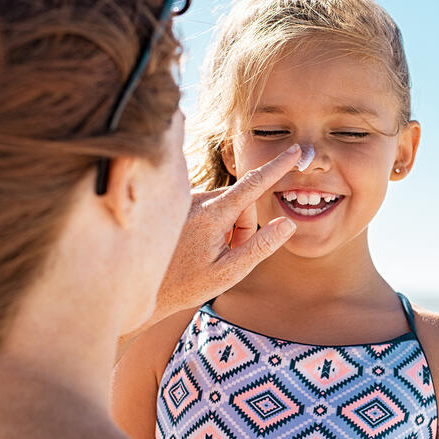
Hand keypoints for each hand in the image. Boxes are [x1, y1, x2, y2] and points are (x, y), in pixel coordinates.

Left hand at [146, 144, 301, 327]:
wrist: (143, 287)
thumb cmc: (187, 284)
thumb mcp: (230, 272)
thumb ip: (261, 246)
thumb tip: (288, 223)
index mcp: (212, 214)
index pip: (253, 185)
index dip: (277, 167)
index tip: (295, 151)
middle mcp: (198, 200)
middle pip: (243, 202)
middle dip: (245, 226)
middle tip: (230, 254)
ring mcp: (188, 200)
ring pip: (229, 205)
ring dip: (229, 227)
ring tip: (210, 253)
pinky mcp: (182, 204)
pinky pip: (213, 207)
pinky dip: (215, 224)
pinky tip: (198, 245)